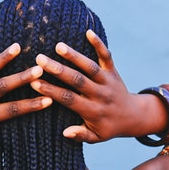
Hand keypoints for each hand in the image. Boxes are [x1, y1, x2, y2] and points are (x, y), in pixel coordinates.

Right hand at [31, 30, 161, 142]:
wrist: (133, 116)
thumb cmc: (108, 128)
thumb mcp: (96, 138)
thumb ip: (81, 136)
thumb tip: (65, 133)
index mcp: (93, 111)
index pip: (69, 100)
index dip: (52, 91)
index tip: (35, 83)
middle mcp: (100, 94)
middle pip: (78, 80)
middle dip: (58, 70)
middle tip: (40, 59)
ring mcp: (108, 81)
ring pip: (90, 67)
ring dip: (75, 56)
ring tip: (58, 46)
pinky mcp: (113, 71)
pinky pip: (107, 56)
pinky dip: (99, 44)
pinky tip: (88, 32)